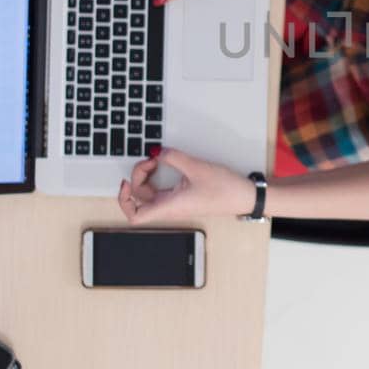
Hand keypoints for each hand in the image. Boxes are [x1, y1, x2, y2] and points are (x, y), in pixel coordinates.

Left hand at [118, 146, 255, 223]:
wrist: (244, 197)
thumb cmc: (225, 190)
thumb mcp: (196, 167)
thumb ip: (173, 157)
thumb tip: (159, 152)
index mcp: (169, 206)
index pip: (135, 216)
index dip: (124, 201)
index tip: (126, 182)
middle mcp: (170, 208)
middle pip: (139, 199)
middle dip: (138, 177)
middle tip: (151, 160)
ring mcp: (176, 204)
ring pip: (150, 194)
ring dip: (148, 177)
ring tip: (157, 161)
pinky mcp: (183, 198)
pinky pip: (162, 190)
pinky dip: (159, 177)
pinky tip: (166, 165)